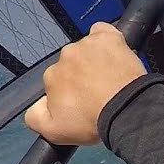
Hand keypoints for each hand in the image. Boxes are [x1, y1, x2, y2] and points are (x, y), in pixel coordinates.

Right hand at [25, 22, 146, 145]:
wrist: (128, 110)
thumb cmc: (93, 121)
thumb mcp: (53, 131)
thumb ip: (35, 117)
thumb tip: (38, 104)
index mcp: (51, 76)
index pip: (57, 82)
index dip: (70, 94)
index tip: (84, 103)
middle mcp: (64, 56)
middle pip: (72, 65)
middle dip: (83, 78)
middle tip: (101, 93)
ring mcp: (86, 44)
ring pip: (87, 50)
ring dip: (96, 61)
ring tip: (112, 79)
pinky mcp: (107, 37)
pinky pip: (102, 32)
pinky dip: (105, 40)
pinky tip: (112, 52)